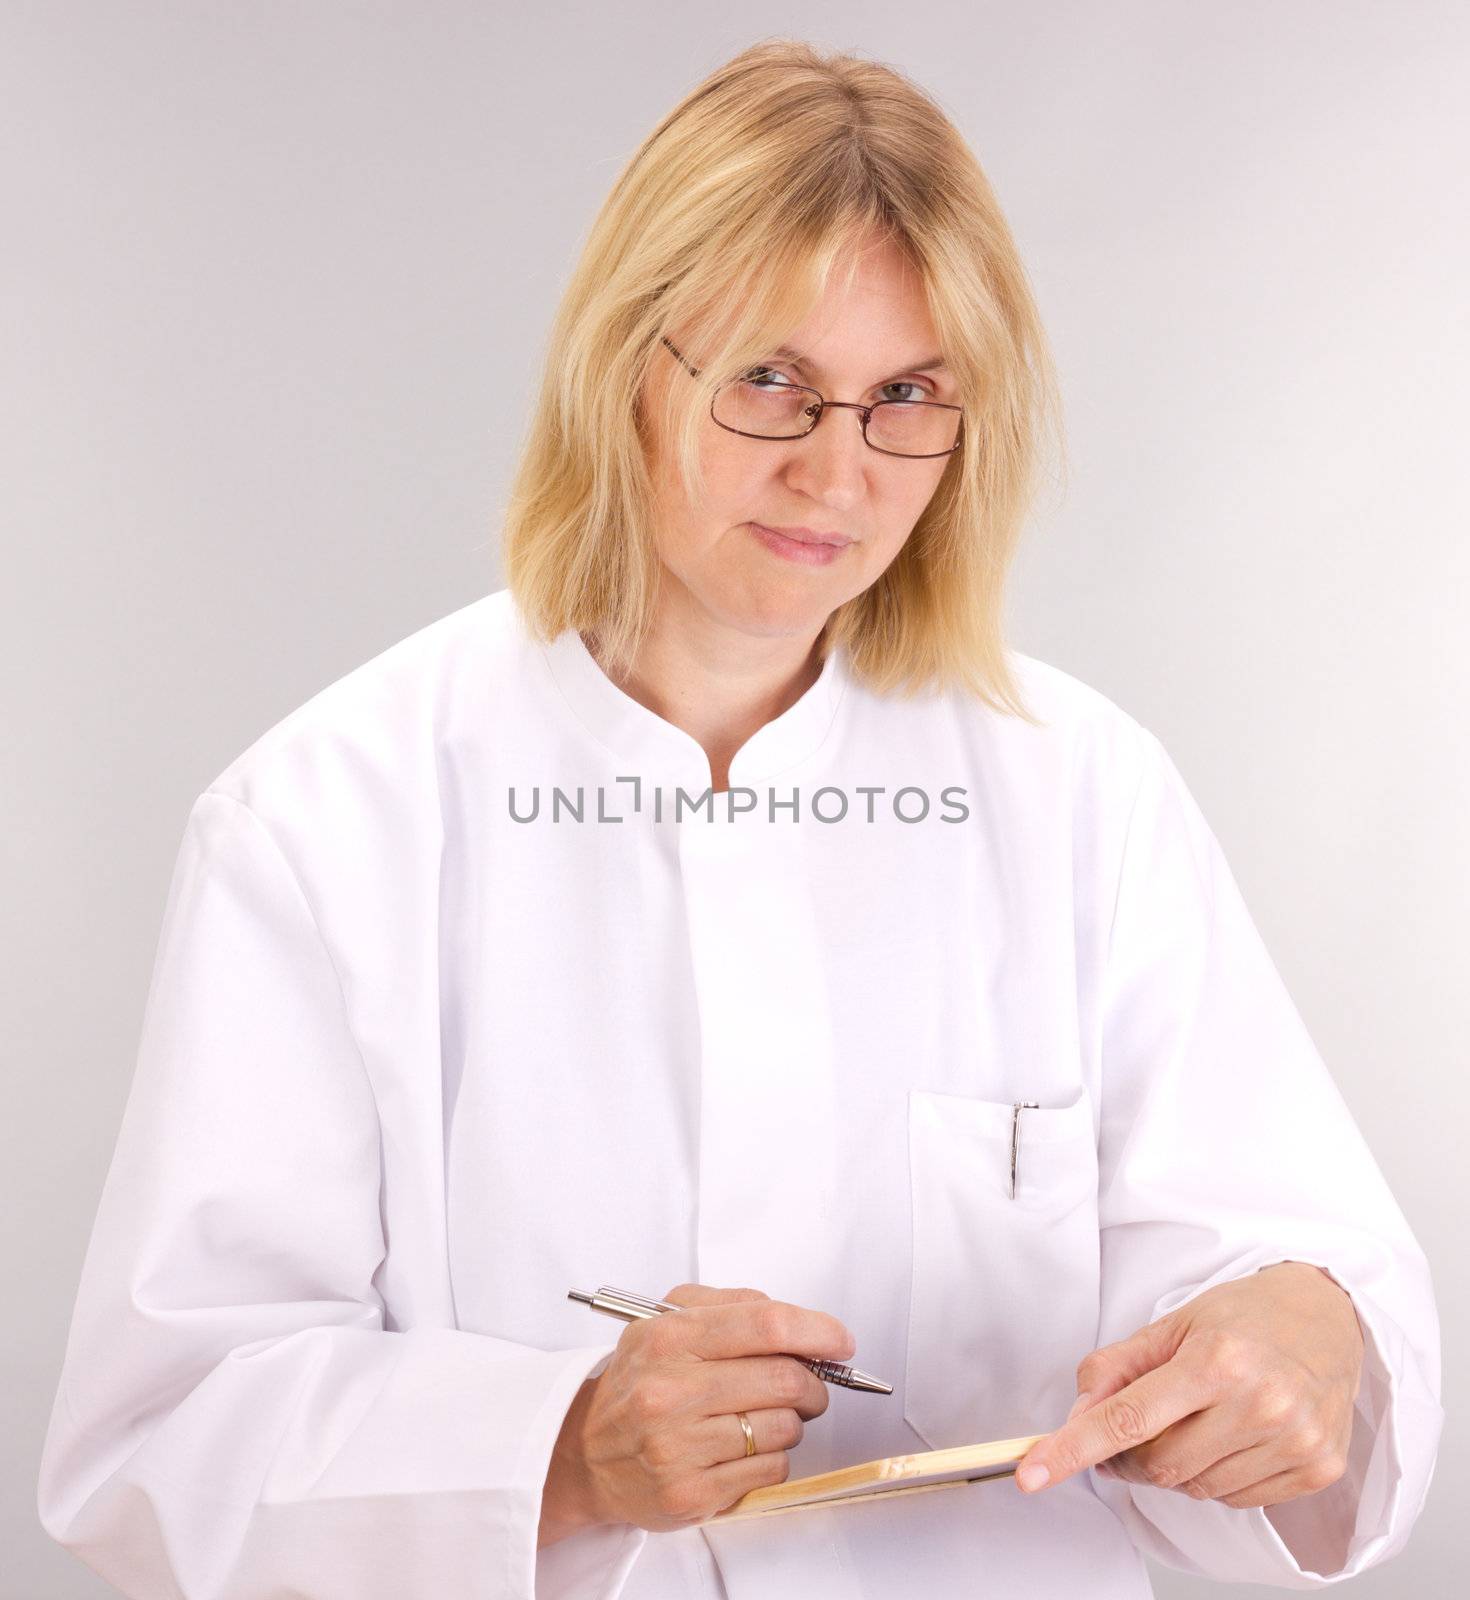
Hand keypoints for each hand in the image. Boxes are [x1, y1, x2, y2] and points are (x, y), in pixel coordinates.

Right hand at [538, 1283, 854, 1541]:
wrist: (585, 1453)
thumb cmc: (639, 1382)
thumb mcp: (666, 1321)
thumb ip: (730, 1304)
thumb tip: (797, 1319)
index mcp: (668, 1338)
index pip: (765, 1324)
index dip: (817, 1330)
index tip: (840, 1340)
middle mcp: (670, 1391)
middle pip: (784, 1379)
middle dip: (812, 1382)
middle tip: (808, 1385)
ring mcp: (678, 1446)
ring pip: (783, 1428)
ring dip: (791, 1422)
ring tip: (764, 1416)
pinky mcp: (690, 1493)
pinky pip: (769, 1470)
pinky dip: (772, 1458)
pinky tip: (743, 1448)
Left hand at [1014, 1261, 1364, 1509]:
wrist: (1329, 1318)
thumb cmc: (1245, 1317)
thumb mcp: (1173, 1324)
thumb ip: (1118, 1368)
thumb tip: (1077, 1416)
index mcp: (1217, 1360)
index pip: (1128, 1418)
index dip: (1073, 1448)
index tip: (1034, 1473)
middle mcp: (1259, 1403)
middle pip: (1158, 1464)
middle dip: (1129, 1455)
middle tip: (1135, 1425)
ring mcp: (1293, 1441)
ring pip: (1195, 1488)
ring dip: (1176, 1465)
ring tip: (1197, 1418)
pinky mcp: (1317, 1469)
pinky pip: (1237, 1499)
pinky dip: (1216, 1476)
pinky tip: (1231, 1436)